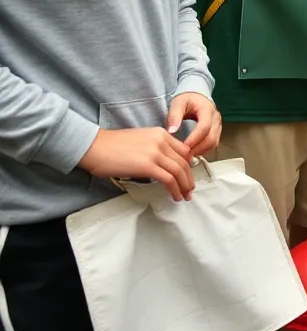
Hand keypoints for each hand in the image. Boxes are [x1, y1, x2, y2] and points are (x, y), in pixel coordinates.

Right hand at [78, 127, 195, 200]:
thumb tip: (163, 164)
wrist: (94, 146)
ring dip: (184, 186)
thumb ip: (155, 148)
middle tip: (189, 189)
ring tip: (184, 196)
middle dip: (189, 178)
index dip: (188, 165)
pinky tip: (174, 196)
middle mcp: (161, 141)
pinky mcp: (148, 166)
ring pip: (179, 171)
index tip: (188, 175)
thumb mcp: (141, 140)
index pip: (183, 150)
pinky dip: (175, 189)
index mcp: (160, 133)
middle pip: (184, 162)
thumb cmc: (111, 146)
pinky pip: (169, 179)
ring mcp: (155, 153)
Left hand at [168, 92, 221, 156]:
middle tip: (184, 154)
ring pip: (214, 142)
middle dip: (198, 148)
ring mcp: (218, 125)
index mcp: (207, 110)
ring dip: (201, 150)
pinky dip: (204, 149)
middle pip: (211, 138)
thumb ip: (174, 116)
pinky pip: (214, 143)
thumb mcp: (177, 103)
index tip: (183, 146)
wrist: (196, 96)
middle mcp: (216, 118)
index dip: (194, 138)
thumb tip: (172, 131)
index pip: (204, 127)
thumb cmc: (187, 99)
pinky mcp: (217, 131)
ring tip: (188, 154)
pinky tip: (193, 151)